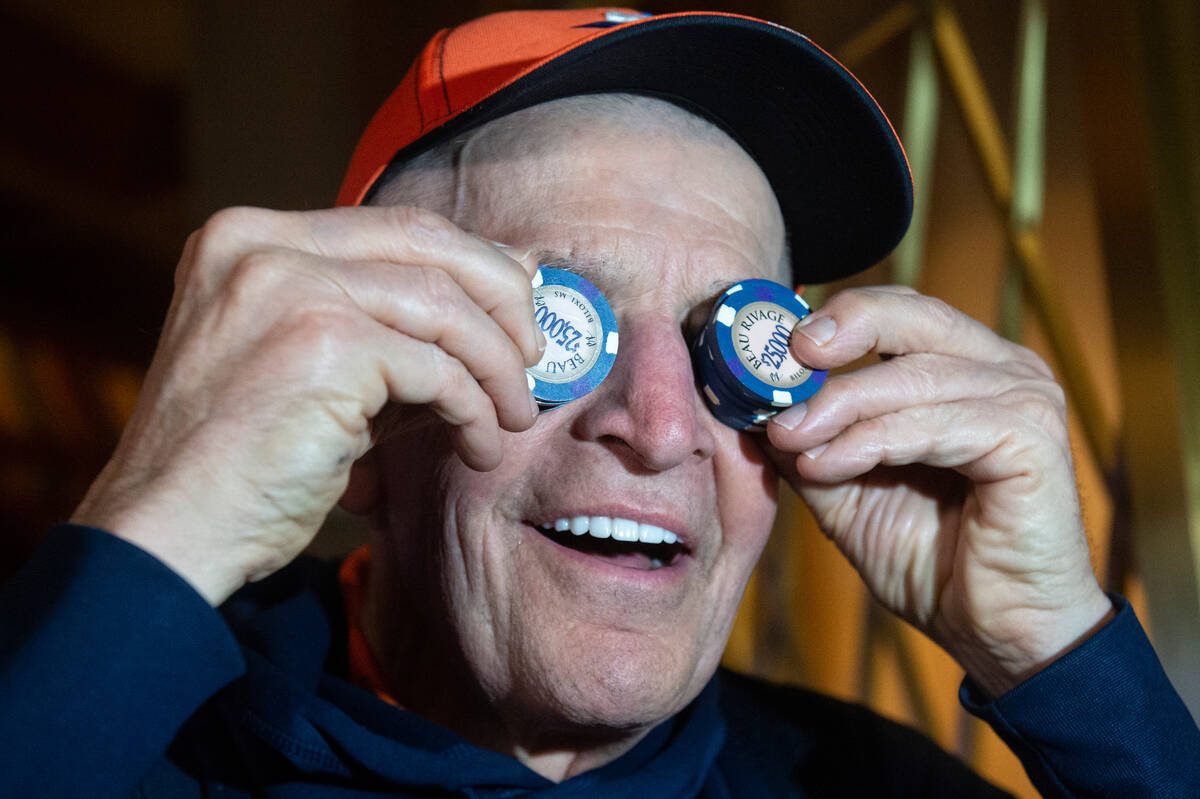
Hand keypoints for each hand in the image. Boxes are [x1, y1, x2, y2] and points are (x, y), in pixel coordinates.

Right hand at [72, 206, 541, 604]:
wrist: (167, 534)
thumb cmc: (239, 464)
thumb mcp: (307, 371)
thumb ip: (384, 332)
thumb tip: (495, 316)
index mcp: (249, 238)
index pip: (394, 228)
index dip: (475, 262)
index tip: (522, 302)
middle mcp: (263, 247)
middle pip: (428, 244)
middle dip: (503, 300)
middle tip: (536, 356)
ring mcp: (288, 288)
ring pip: (444, 307)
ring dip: (497, 367)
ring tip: (512, 418)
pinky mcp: (322, 346)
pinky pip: (439, 370)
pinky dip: (474, 410)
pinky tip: (477, 445)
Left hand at [764, 286, 1112, 695]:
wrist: (993, 630)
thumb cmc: (929, 554)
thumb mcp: (845, 487)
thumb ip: (808, 438)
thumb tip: (748, 401)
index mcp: (964, 364)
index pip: (894, 311)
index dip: (830, 318)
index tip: (767, 344)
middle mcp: (1002, 367)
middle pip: (910, 316)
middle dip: (837, 334)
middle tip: (780, 363)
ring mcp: (1025, 397)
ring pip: (913, 377)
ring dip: (839, 407)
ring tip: (790, 438)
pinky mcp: (1031, 439)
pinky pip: (935, 425)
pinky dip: (872, 442)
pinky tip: (829, 465)